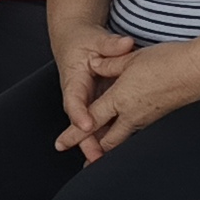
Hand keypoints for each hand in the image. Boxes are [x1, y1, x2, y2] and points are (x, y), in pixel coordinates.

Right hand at [49, 23, 139, 156]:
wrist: (73, 40)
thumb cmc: (83, 40)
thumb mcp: (95, 38)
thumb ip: (111, 44)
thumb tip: (126, 44)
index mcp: (73, 77)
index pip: (74, 98)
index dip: (79, 113)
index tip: (86, 125)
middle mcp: (77, 93)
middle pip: (79, 120)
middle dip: (85, 140)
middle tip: (96, 157)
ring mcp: (85, 100)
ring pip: (88, 126)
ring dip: (95, 144)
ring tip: (103, 161)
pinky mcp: (95, 103)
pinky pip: (99, 122)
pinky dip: (104, 137)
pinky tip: (113, 151)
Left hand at [62, 32, 199, 160]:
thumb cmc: (168, 61)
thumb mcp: (133, 57)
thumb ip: (111, 63)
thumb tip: (95, 65)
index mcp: (121, 98)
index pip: (91, 119)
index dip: (73, 133)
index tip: (60, 145)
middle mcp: (132, 113)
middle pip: (107, 139)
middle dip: (94, 150)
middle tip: (83, 162)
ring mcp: (148, 117)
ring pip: (123, 138)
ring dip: (110, 146)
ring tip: (100, 154)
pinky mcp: (160, 115)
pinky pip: (136, 130)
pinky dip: (125, 135)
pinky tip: (126, 133)